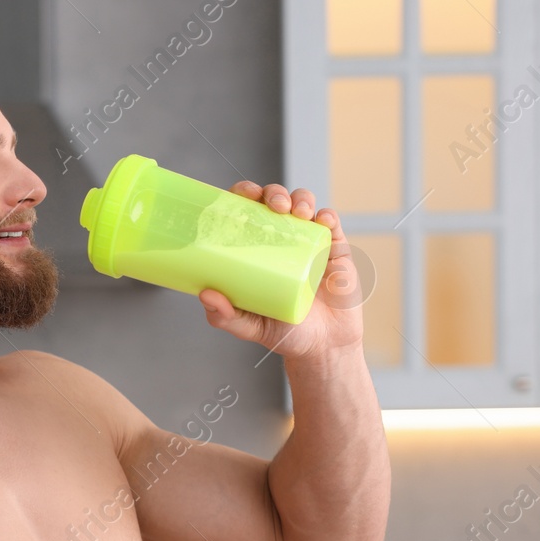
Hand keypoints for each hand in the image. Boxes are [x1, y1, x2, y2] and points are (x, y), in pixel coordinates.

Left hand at [198, 182, 365, 361]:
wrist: (323, 346)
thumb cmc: (283, 332)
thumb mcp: (249, 325)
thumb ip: (225, 316)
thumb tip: (205, 295)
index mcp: (257, 248)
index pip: (247, 211)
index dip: (244, 194)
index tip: (243, 194)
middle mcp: (282, 239)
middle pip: (275, 201)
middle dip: (273, 193)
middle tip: (274, 206)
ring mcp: (309, 241)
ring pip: (304, 205)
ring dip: (300, 199)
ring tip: (297, 212)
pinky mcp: (335, 249)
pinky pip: (332, 224)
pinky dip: (327, 216)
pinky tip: (323, 220)